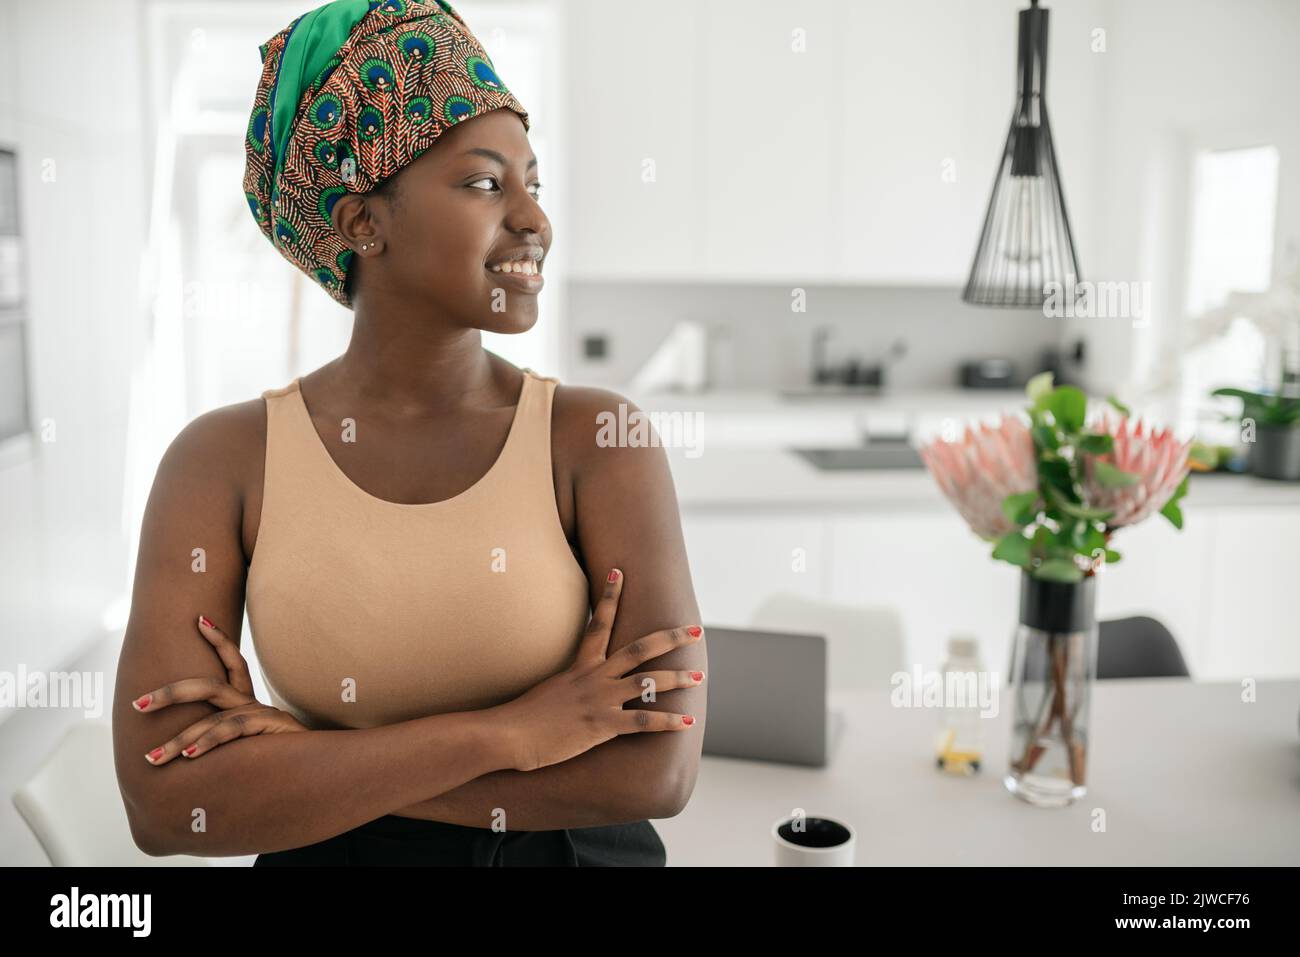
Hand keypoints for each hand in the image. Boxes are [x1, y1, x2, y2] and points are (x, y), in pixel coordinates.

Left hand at [133, 615, 307, 764]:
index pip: (234, 663)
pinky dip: (209, 741)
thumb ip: (230, 741)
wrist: (326, 767)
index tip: (199, 619)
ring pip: (213, 719)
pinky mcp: (271, 728)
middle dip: (170, 693)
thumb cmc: (286, 759)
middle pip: (210, 686)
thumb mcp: (255, 744)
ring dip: (180, 740)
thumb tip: (191, 751)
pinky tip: (190, 755)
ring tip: (152, 758)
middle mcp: (255, 704)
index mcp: (251, 703)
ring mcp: (264, 715)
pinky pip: (233, 730)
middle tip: (137, 704)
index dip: (219, 639)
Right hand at [489, 568, 704, 771]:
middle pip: (640, 649)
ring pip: (648, 683)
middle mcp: (594, 677)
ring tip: (699, 676)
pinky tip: (687, 721)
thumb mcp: (548, 690)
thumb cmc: (521, 716)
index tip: (620, 570)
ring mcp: (600, 699)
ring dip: (677, 678)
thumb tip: (571, 687)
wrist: (508, 734)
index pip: (599, 621)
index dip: (611, 594)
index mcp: (580, 665)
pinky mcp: (602, 725)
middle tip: (695, 629)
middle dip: (671, 638)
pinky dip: (668, 721)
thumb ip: (566, 685)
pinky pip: (643, 720)